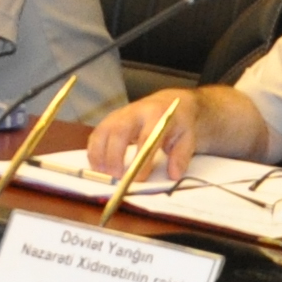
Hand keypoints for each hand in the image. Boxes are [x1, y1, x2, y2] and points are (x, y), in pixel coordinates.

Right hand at [78, 97, 197, 188]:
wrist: (170, 102)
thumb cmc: (178, 122)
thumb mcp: (188, 137)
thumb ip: (181, 155)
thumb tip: (173, 174)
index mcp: (157, 114)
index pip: (146, 137)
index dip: (140, 158)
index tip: (137, 179)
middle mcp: (135, 111)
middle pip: (119, 131)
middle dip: (114, 155)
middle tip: (116, 177)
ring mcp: (120, 114)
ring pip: (103, 130)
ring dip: (99, 154)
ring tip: (102, 174)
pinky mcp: (110, 119)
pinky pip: (97, 133)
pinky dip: (93, 150)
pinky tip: (97, 166)